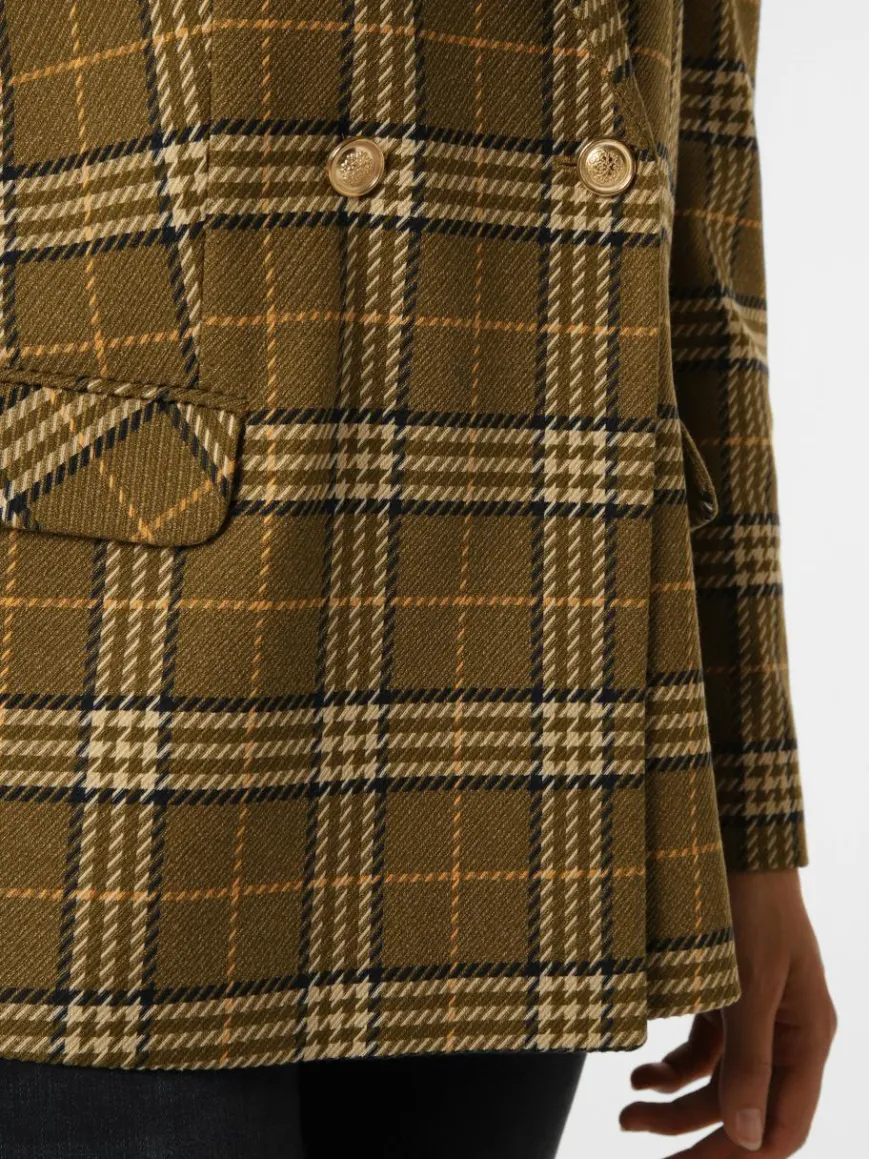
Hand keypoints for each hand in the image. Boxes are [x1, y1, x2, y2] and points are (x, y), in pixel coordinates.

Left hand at [619, 869, 835, 1155]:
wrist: (732, 841)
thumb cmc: (750, 905)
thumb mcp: (748, 985)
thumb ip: (748, 1062)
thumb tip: (743, 1135)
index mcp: (806, 1039)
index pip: (782, 1128)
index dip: (737, 1157)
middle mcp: (785, 1035)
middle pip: (743, 1111)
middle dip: (691, 1133)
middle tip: (637, 1139)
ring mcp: (754, 1017)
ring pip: (717, 1085)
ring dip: (672, 1104)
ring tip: (625, 1112)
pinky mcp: (724, 998)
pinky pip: (701, 1053)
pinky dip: (670, 1068)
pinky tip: (639, 1072)